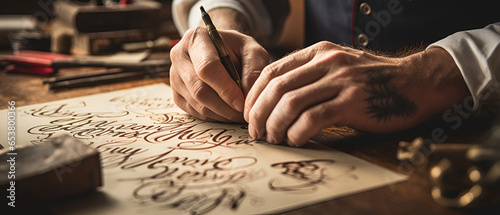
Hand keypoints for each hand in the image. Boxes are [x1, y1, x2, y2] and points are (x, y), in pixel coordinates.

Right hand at [170, 27, 268, 121]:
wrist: (220, 51)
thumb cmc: (237, 49)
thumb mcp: (252, 50)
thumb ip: (254, 70)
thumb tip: (247, 97)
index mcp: (196, 39)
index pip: (207, 67)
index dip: (225, 88)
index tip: (242, 102)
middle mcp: (179, 56)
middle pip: (200, 90)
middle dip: (225, 106)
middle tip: (244, 113)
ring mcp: (175, 77)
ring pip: (198, 105)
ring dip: (222, 114)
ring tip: (240, 113)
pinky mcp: (176, 95)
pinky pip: (195, 113)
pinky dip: (215, 117)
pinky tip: (228, 112)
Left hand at [244, 41, 468, 146]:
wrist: (415, 83)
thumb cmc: (374, 80)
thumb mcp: (339, 65)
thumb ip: (311, 74)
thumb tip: (277, 96)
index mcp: (319, 52)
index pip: (272, 71)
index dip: (254, 95)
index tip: (249, 113)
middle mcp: (326, 63)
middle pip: (277, 88)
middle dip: (258, 113)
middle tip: (256, 131)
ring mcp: (340, 81)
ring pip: (290, 104)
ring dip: (274, 125)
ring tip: (273, 138)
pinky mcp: (352, 102)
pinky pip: (313, 119)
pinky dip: (297, 132)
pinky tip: (294, 140)